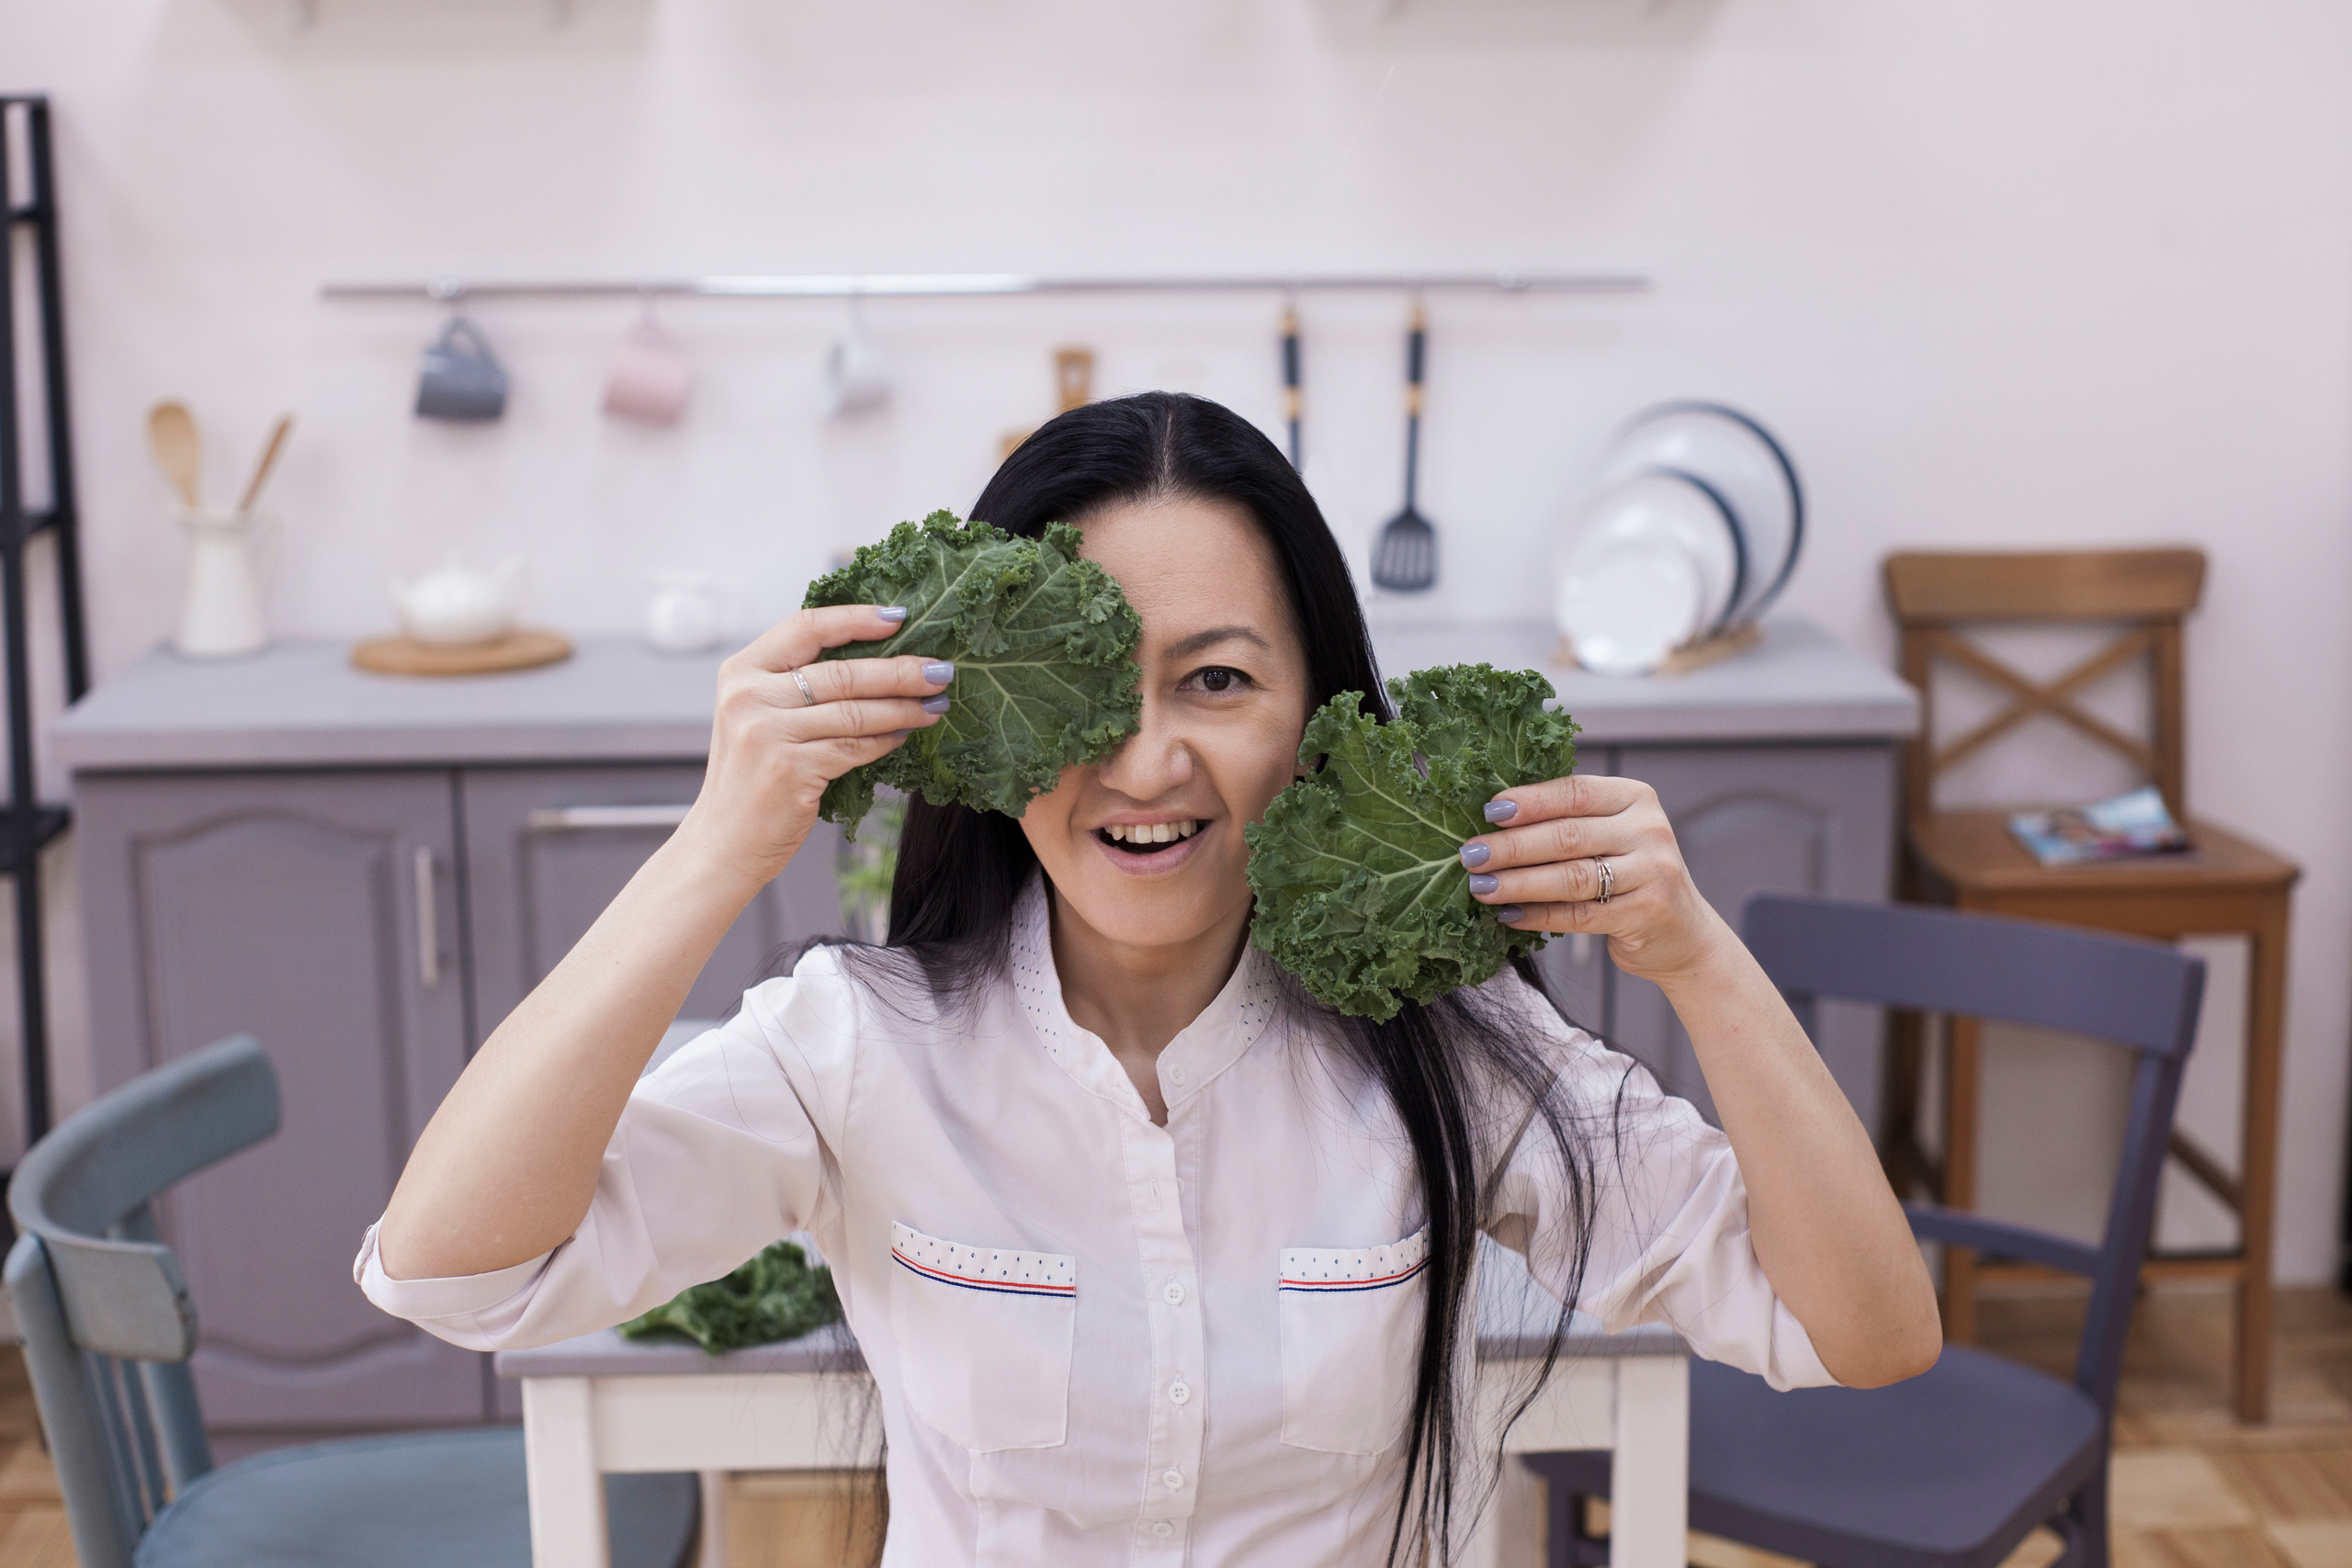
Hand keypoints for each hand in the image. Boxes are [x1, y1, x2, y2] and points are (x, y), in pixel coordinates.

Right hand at [674, 605, 952, 885]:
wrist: (722, 843)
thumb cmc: (749, 780)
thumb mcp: (757, 718)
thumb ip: (795, 687)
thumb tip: (874, 662)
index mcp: (741, 672)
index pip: (806, 627)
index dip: (856, 618)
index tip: (899, 617)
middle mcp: (749, 697)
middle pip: (841, 672)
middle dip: (900, 670)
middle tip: (940, 670)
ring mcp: (767, 733)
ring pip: (855, 711)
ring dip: (904, 708)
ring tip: (936, 704)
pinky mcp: (789, 770)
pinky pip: (854, 747)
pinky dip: (886, 741)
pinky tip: (905, 736)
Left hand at [1457, 774, 1732, 986]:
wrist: (1685, 934)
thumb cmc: (1629, 876)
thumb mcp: (1612, 835)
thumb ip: (1569, 821)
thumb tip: (1492, 819)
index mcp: (1635, 797)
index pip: (1574, 792)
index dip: (1530, 801)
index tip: (1489, 810)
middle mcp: (1648, 829)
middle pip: (1566, 835)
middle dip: (1511, 846)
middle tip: (1470, 854)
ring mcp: (1651, 872)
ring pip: (1571, 876)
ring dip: (1519, 882)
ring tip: (1480, 887)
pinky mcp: (1646, 913)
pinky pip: (1580, 914)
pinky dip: (1539, 915)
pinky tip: (1508, 915)